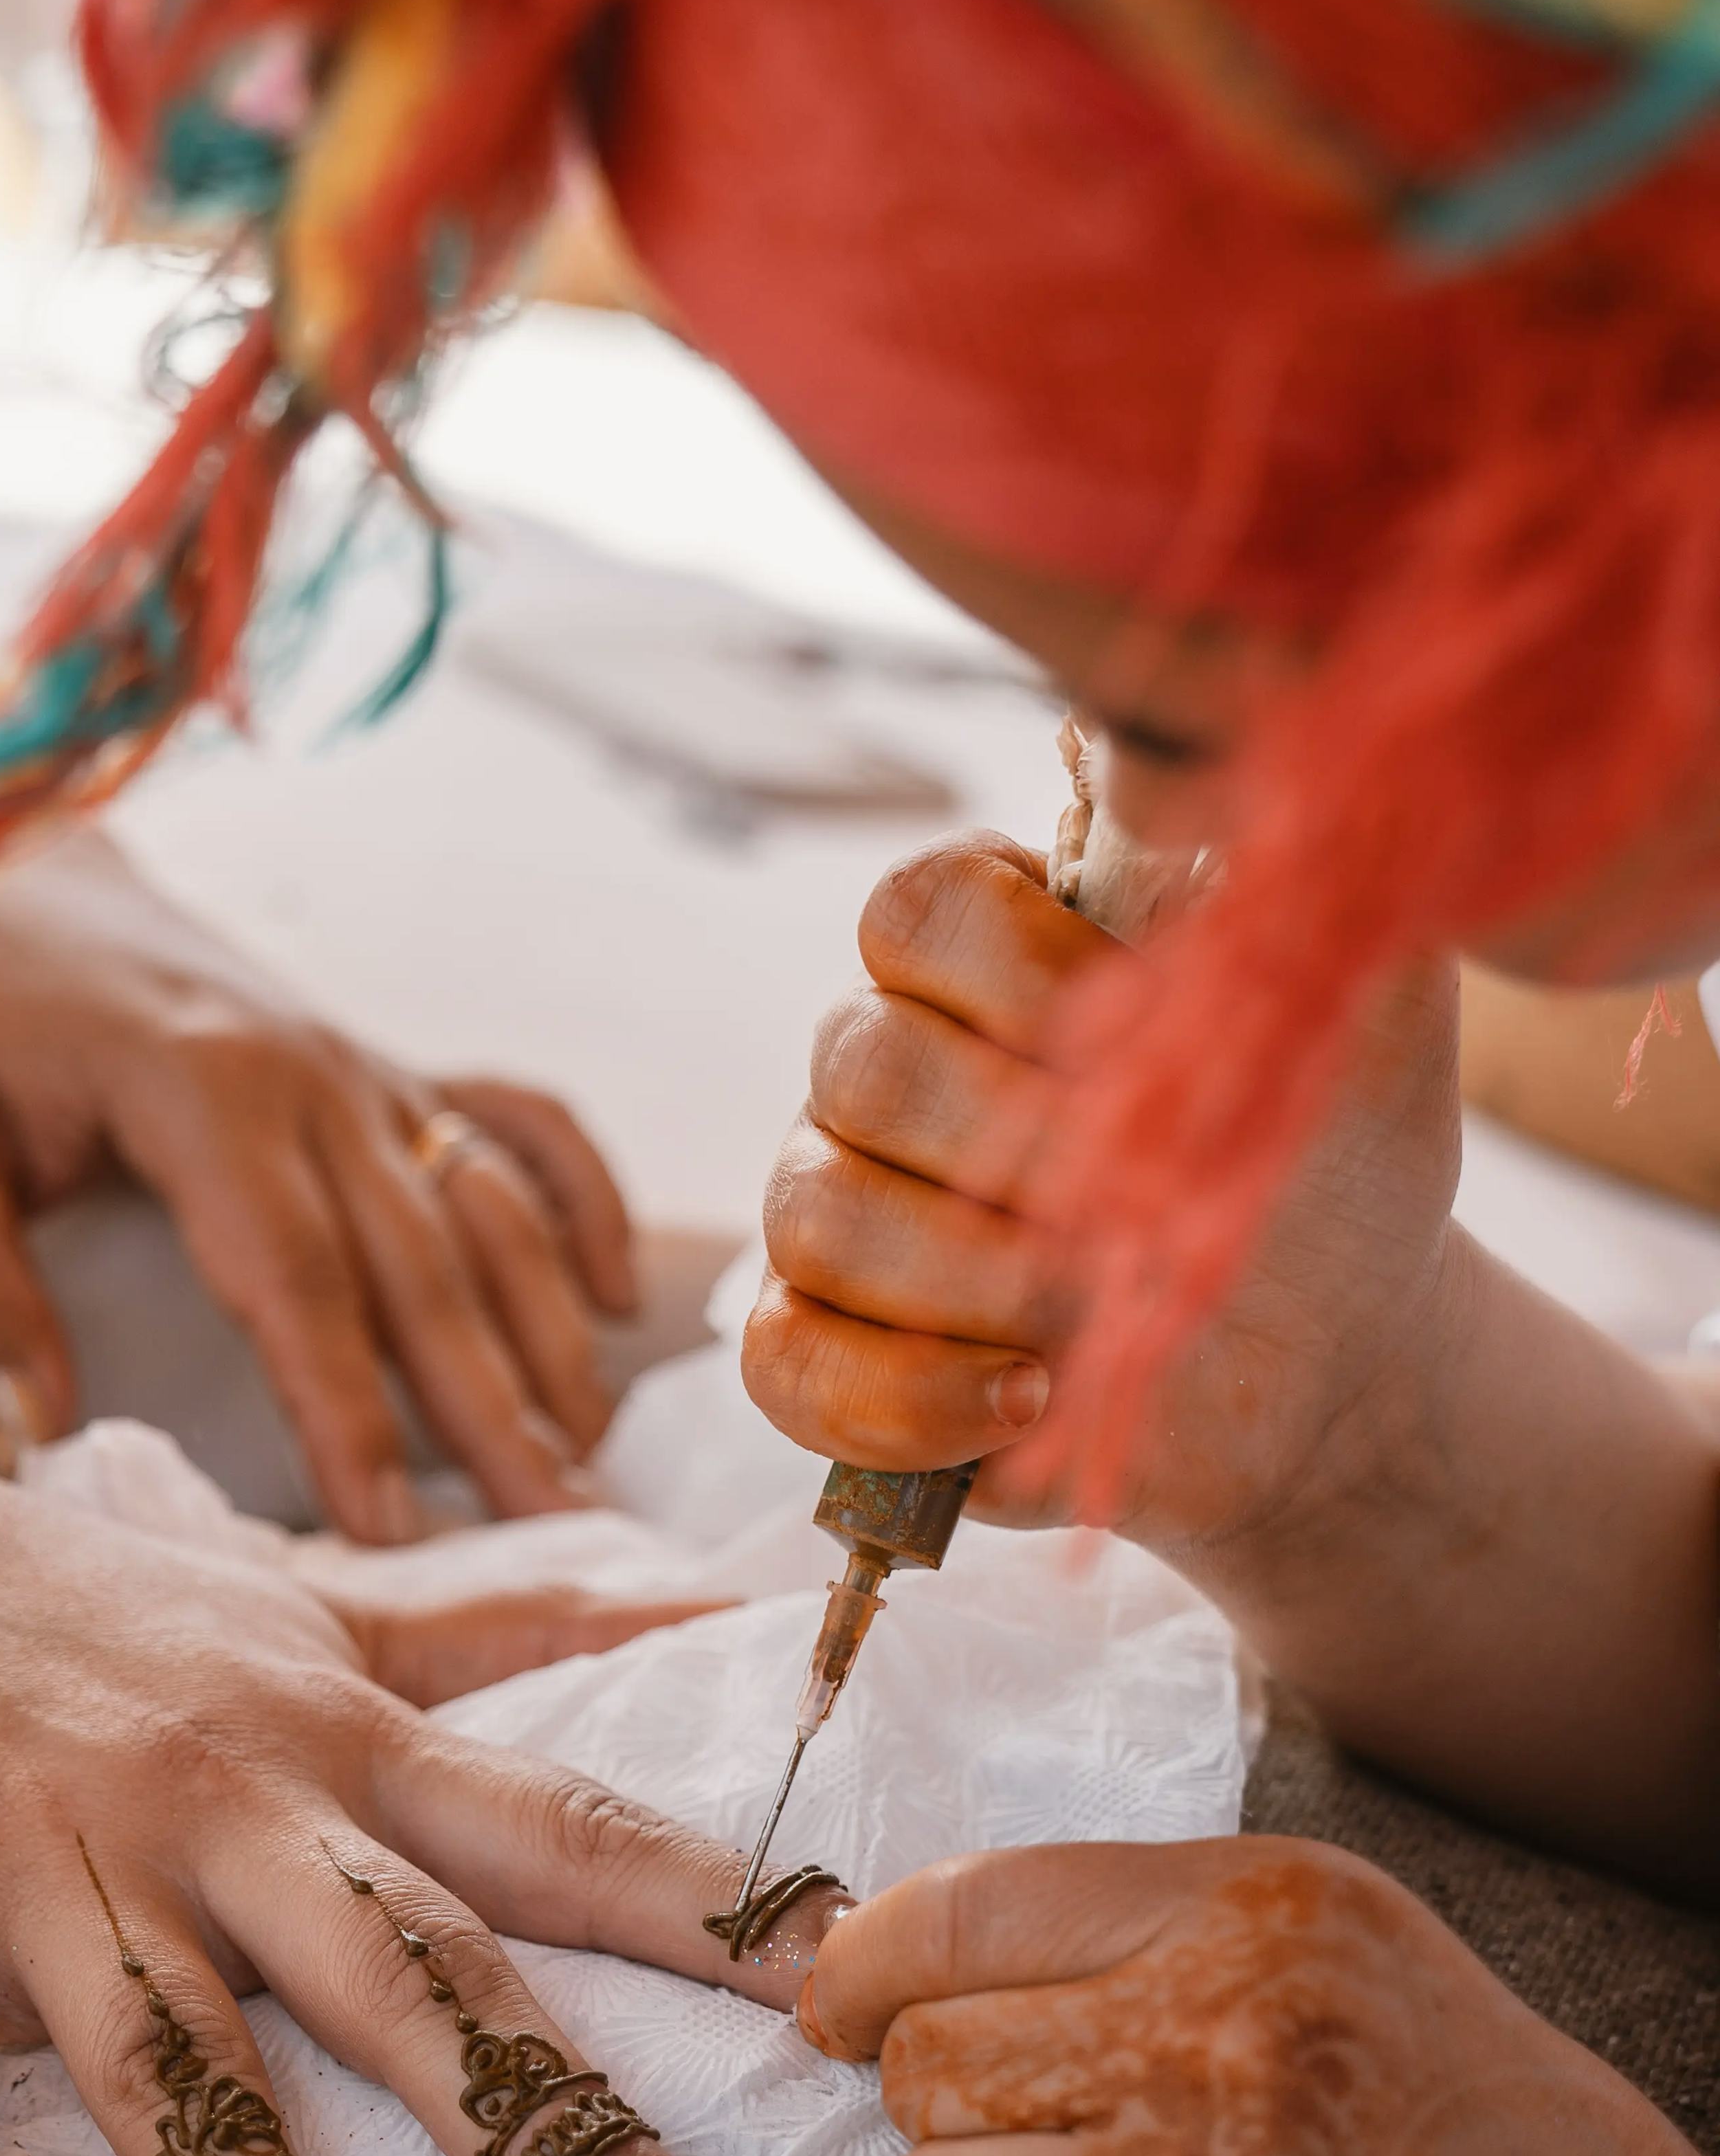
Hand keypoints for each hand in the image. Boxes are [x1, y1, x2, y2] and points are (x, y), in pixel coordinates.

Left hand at [0, 830, 636, 1539]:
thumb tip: (36, 1441)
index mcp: (199, 1085)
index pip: (297, 1277)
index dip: (347, 1409)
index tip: (386, 1529)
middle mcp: (311, 1072)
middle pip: (425, 1264)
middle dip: (492, 1410)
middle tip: (553, 1541)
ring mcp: (362, 1065)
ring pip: (489, 1210)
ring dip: (548, 1338)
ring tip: (589, 1464)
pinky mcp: (381, 1066)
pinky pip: (518, 1123)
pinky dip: (579, 1202)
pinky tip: (614, 1302)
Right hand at [0, 1446, 834, 2155]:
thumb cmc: (71, 1606)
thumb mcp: (309, 1605)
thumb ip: (508, 1625)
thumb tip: (718, 1603)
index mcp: (336, 1749)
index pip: (560, 1835)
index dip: (716, 1913)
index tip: (860, 2002)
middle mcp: (219, 1808)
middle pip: (403, 1975)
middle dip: (541, 2129)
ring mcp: (48, 1862)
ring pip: (169, 2049)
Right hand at [739, 834, 1464, 1565]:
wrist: (1337, 1357)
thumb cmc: (1335, 1171)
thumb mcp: (1369, 1014)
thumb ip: (1322, 882)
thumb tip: (1261, 757)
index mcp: (995, 956)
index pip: (914, 908)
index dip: (1007, 971)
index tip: (1130, 1037)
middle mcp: (892, 1067)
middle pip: (857, 1062)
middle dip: (1001, 1146)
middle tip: (1120, 1205)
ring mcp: (845, 1211)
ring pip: (814, 1214)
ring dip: (961, 1277)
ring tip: (1078, 1316)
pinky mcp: (832, 1354)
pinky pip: (786, 1365)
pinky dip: (903, 1395)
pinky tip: (1023, 1398)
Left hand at [802, 1835, 1719, 2155]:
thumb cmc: (1446, 2142)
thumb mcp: (1325, 1960)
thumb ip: (1120, 1936)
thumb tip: (862, 1966)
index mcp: (1256, 1918)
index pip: (958, 1912)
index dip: (860, 1970)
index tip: (840, 2016)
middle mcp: (1219, 2047)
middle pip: (924, 2071)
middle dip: (971, 2128)